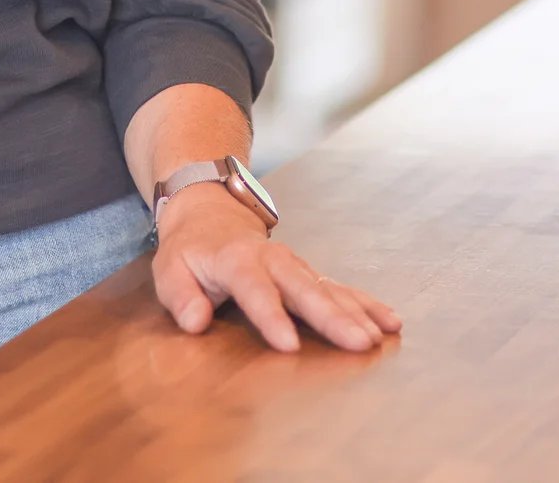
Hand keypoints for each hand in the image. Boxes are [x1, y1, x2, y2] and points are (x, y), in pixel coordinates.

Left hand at [148, 185, 402, 352]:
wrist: (211, 212)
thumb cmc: (190, 250)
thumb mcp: (169, 269)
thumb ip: (181, 296)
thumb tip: (195, 321)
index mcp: (236, 260)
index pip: (255, 289)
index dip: (271, 316)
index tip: (289, 345)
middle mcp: (273, 260)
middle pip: (304, 289)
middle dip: (332, 317)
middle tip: (358, 343)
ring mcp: (295, 266)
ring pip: (328, 288)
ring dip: (356, 313)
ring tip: (380, 337)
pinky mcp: (309, 274)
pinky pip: (340, 289)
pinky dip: (365, 304)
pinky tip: (389, 321)